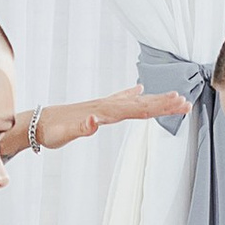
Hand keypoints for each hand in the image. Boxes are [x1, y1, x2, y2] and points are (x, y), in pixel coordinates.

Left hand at [34, 88, 189, 144]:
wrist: (37, 122)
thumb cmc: (51, 130)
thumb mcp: (65, 134)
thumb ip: (81, 127)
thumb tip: (95, 121)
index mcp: (103, 112)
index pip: (137, 109)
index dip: (159, 107)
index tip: (178, 103)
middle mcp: (106, 106)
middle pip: (141, 104)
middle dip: (164, 103)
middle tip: (187, 102)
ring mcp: (103, 106)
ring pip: (135, 101)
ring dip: (155, 99)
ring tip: (174, 96)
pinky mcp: (98, 108)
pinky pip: (122, 100)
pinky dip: (133, 95)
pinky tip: (139, 90)